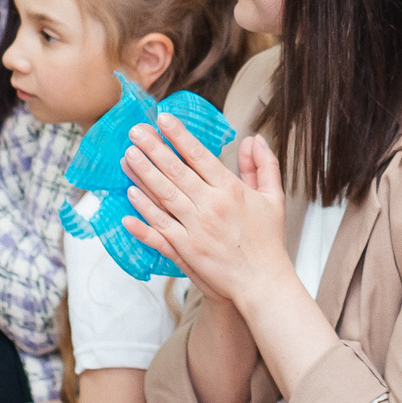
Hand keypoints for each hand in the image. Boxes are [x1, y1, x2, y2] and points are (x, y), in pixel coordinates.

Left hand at [119, 122, 286, 307]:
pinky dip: (143, 213)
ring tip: (127, 156)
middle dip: (153, 148)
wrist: (262, 282)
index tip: (163, 119)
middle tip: (135, 131)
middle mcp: (211, 206)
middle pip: (176, 171)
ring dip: (143, 174)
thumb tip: (255, 140)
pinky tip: (129, 197)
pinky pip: (158, 227)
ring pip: (163, 196)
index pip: (199, 155)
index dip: (179, 136)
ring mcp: (195, 229)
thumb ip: (263, 166)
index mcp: (231, 190)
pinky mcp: (185, 249)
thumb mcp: (273, 198)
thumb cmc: (268, 241)